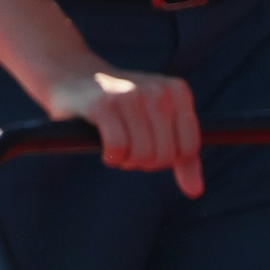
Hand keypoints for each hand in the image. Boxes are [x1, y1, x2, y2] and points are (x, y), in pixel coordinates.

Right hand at [45, 67, 203, 197]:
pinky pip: (118, 149)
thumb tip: (195, 191)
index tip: (151, 147)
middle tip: (129, 149)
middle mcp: (158, 91)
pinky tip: (105, 148)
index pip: (188, 149)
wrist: (74, 78)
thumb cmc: (120, 107)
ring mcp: (131, 96)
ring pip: (142, 155)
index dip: (167, 160)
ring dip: (126, 161)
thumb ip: (183, 159)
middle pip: (163, 156)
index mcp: (177, 92)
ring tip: (117, 147)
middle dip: (144, 162)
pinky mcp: (104, 105)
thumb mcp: (158, 124)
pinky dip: (111, 157)